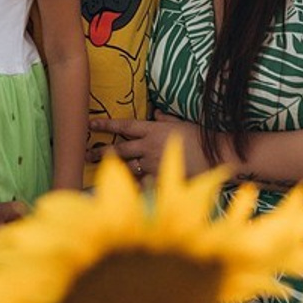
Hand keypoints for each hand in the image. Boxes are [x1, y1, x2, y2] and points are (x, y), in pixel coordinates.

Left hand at [87, 115, 208, 180]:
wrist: (215, 155)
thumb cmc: (199, 137)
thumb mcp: (181, 122)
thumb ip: (165, 119)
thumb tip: (156, 113)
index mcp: (152, 130)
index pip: (124, 125)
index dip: (106, 125)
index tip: (90, 123)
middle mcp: (149, 146)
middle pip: (119, 149)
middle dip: (101, 151)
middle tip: (87, 153)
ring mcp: (153, 164)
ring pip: (127, 167)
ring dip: (114, 169)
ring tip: (99, 171)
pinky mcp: (159, 179)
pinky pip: (141, 183)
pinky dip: (132, 185)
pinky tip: (122, 189)